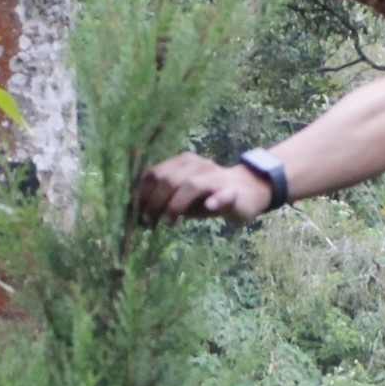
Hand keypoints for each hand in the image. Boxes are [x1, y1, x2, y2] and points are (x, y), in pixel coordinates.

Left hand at [133, 152, 269, 224]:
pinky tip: (210, 207)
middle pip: (170, 179)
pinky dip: (216, 200)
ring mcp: (216, 177)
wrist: (247, 191)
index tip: (136, 212)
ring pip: (192, 185)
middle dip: (155, 202)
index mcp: (182, 163)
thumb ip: (165, 198)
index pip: (155, 172)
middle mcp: (198, 165)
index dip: (142, 193)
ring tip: (168, 222)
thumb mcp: (182, 195)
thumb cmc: (208, 195)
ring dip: (176, 205)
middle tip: (149, 222)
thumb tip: (140, 213)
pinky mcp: (233, 191)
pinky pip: (223, 193)